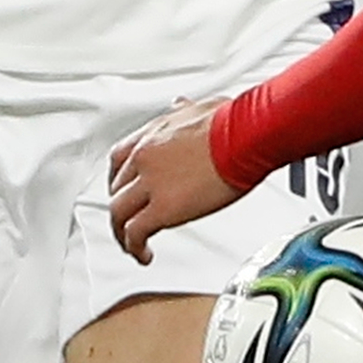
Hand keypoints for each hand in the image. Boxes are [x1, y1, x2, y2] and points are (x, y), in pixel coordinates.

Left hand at [106, 99, 245, 263]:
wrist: (245, 134)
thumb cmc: (233, 122)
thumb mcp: (201, 108)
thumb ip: (185, 111)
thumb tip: (180, 107)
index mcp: (151, 135)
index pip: (118, 160)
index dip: (118, 180)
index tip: (123, 190)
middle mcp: (144, 157)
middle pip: (117, 190)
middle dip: (123, 208)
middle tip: (132, 220)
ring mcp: (150, 183)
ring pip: (118, 214)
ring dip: (121, 233)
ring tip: (132, 246)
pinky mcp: (162, 208)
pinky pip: (136, 233)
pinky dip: (135, 248)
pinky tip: (144, 255)